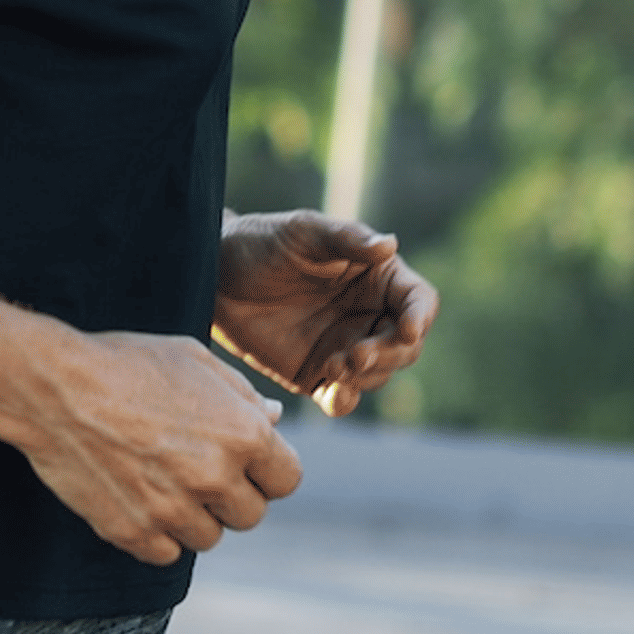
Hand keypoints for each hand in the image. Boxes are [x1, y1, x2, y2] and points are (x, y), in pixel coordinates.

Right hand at [10, 330, 304, 566]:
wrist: (53, 387)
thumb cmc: (125, 362)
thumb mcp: (192, 360)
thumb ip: (240, 394)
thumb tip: (275, 418)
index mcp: (242, 433)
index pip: (287, 480)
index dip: (266, 469)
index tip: (242, 460)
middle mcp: (215, 477)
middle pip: (251, 515)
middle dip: (231, 495)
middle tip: (195, 467)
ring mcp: (173, 511)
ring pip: (209, 538)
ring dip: (195, 517)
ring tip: (163, 479)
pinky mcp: (134, 533)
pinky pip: (167, 553)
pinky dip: (158, 534)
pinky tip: (139, 497)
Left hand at [211, 212, 438, 415]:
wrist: (213, 276)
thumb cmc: (261, 242)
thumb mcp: (303, 232)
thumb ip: (345, 240)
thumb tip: (390, 244)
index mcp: (376, 276)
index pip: (418, 300)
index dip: (419, 316)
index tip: (407, 329)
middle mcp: (368, 314)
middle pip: (405, 346)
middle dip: (389, 354)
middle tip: (356, 356)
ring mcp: (345, 346)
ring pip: (379, 375)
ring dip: (365, 377)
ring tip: (332, 366)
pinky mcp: (318, 374)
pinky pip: (343, 397)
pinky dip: (345, 401)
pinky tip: (332, 393)